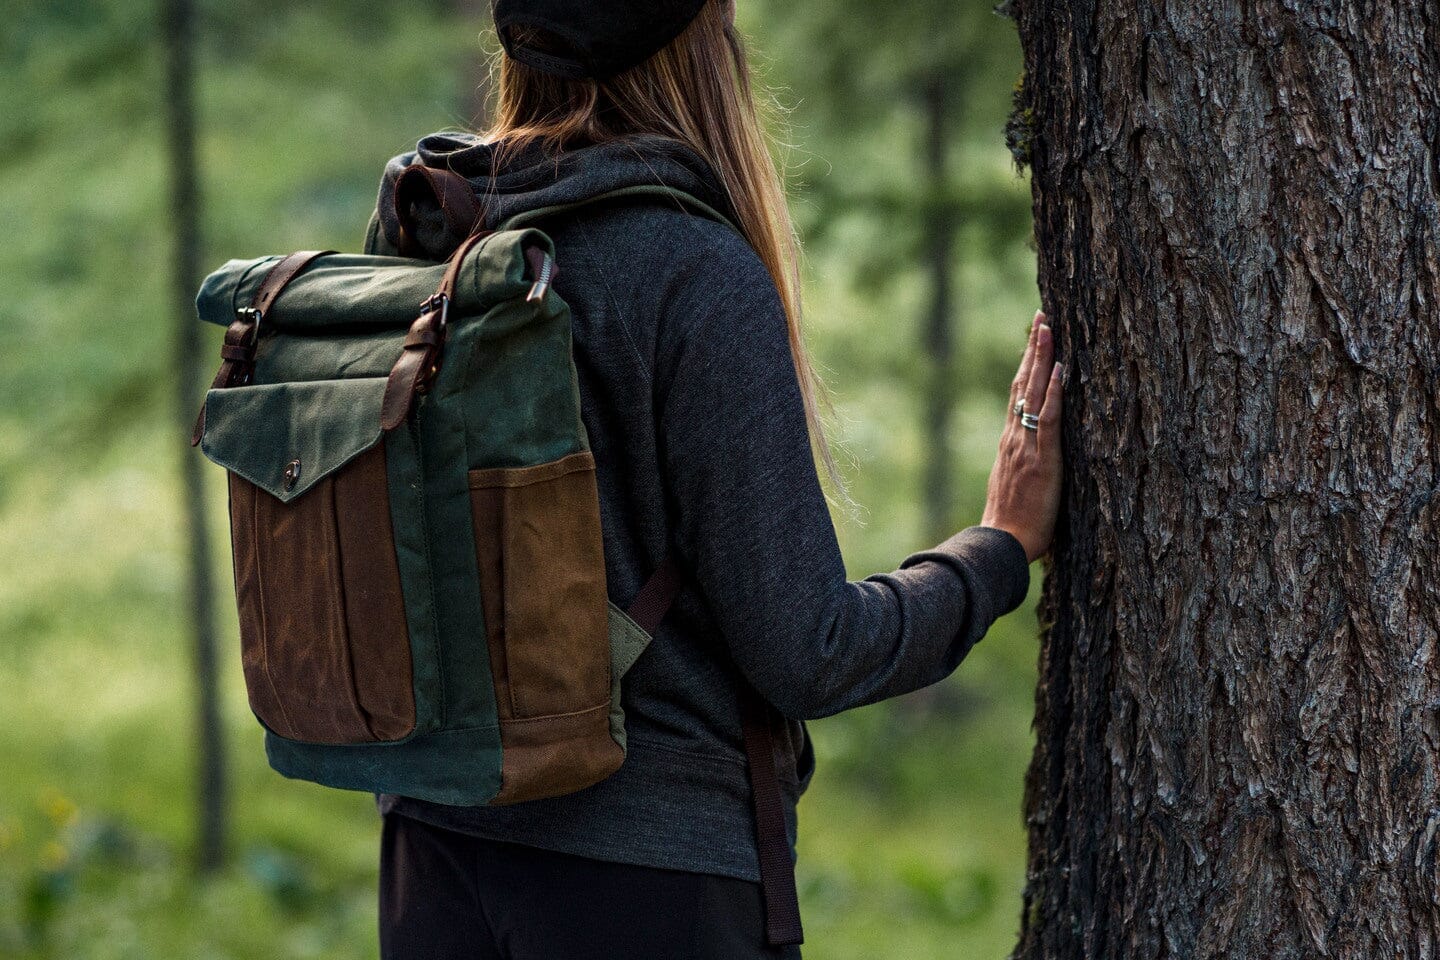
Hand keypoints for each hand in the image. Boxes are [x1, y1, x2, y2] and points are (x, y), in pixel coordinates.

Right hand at [981, 310, 1064, 562]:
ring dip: (1043, 359)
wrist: (1002, 543)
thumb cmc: (1012, 525)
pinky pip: (1049, 419)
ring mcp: (1026, 446)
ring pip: (1035, 393)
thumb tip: (1033, 461)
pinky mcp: (1042, 459)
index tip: (1034, 340)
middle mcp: (1015, 437)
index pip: (1018, 395)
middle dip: (1034, 350)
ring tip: (1049, 329)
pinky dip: (1056, 393)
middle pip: (1024, 384)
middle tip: (1043, 318)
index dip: (1027, 366)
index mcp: (1010, 443)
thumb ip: (1024, 469)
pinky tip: (1061, 370)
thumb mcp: (1017, 487)